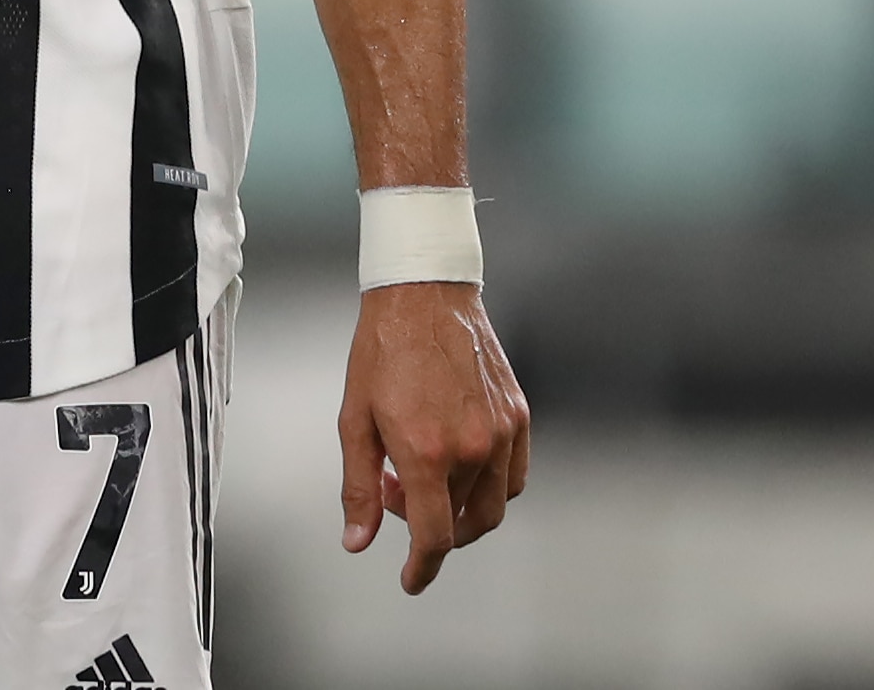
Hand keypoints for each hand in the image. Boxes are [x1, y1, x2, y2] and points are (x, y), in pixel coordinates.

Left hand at [339, 283, 530, 592]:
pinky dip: (489, 488)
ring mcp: (503, 433)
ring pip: (493, 505)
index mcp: (427, 451)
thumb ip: (359, 486)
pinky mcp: (519, 417)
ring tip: (421, 474)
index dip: (422, 567)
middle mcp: (473, 448)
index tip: (411, 579)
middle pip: (464, 525)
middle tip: (396, 496)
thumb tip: (358, 541)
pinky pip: (514, 476)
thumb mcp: (353, 419)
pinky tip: (457, 465)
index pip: (434, 536)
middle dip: (432, 530)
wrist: (423, 295)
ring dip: (460, 510)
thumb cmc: (381, 351)